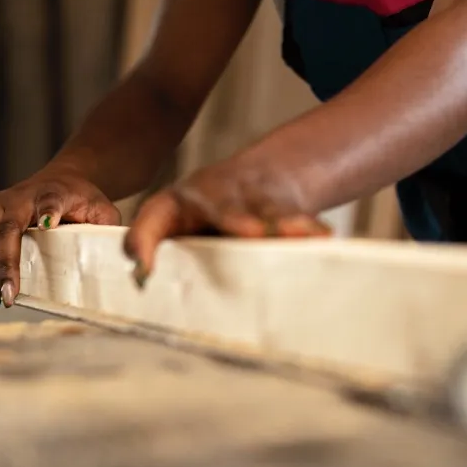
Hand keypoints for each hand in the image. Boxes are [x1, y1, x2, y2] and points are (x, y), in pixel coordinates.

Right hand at [0, 168, 120, 306]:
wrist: (62, 179)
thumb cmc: (82, 200)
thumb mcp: (102, 209)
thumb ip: (106, 227)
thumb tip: (119, 255)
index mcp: (55, 192)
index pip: (51, 200)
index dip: (48, 211)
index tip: (47, 224)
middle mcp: (20, 195)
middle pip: (7, 228)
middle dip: (5, 264)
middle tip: (9, 294)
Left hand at [123, 153, 329, 283]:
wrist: (260, 178)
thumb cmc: (202, 221)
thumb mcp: (173, 231)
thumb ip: (157, 253)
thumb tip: (142, 288)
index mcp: (173, 206)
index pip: (154, 219)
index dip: (146, 240)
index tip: (144, 270)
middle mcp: (214, 196)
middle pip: (225, 206)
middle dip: (238, 219)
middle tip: (252, 232)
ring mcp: (253, 197)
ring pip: (269, 210)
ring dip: (285, 221)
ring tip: (302, 234)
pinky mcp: (283, 206)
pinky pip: (296, 218)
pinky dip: (310, 229)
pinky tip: (325, 238)